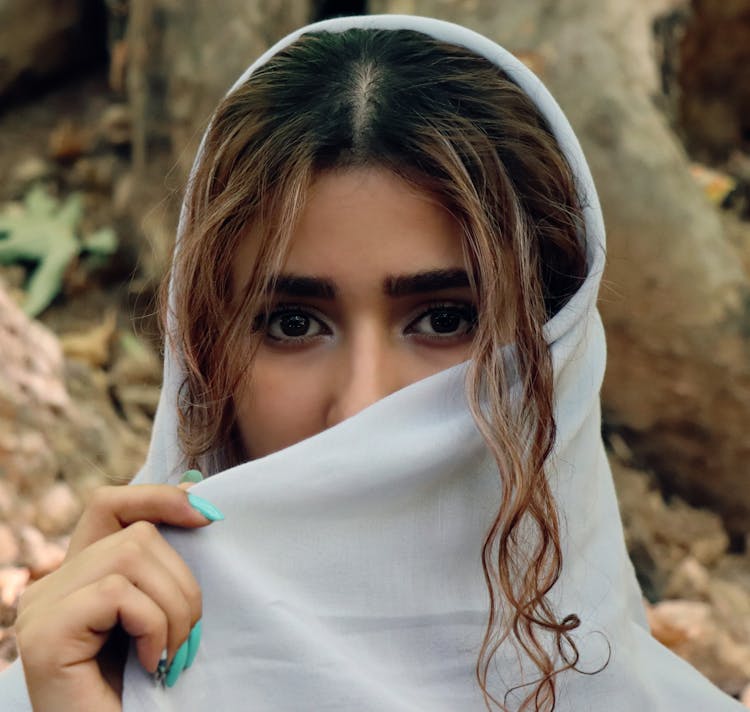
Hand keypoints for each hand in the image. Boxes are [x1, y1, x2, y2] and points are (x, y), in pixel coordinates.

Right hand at [14, 480, 220, 711]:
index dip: (158, 499)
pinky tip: (153, 664)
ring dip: (173, 607)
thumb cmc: (146, 690)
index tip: (207, 514)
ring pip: (129, 556)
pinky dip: (153, 625)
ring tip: (173, 653)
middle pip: (133, 535)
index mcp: (76, 577)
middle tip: (189, 636)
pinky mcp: (43, 635)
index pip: (108, 505)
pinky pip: (117, 593)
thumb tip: (195, 485)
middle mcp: (48, 586)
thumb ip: (165, 559)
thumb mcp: (161, 611)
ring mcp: (39, 609)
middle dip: (181, 582)